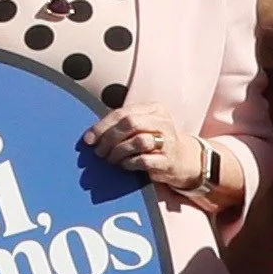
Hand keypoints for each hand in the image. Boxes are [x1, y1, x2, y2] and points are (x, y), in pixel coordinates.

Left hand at [83, 103, 201, 198]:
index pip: (123, 112)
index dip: (102, 126)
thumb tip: (91, 135)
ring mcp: (168, 141)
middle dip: (109, 138)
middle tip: (99, 151)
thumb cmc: (154, 141)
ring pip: (137, 141)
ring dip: (118, 151)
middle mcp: (163, 122)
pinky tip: (124, 165)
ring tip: (111, 159)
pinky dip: (129, 163)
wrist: (183, 160)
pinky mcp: (168, 160)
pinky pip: (143, 160)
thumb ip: (121, 125)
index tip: (89, 138)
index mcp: (155, 109)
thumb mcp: (142, 126)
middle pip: (130, 123)